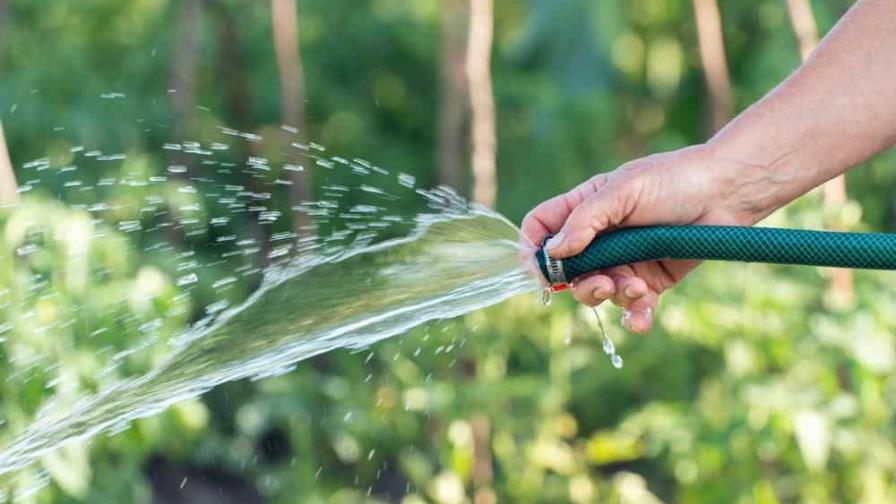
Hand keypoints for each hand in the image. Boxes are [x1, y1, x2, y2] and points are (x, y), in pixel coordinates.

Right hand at [521, 144, 760, 332]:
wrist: (726, 193)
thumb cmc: (673, 180)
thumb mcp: (624, 191)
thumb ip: (586, 220)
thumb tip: (555, 252)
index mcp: (586, 208)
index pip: (542, 228)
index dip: (534, 249)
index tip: (541, 271)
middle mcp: (600, 238)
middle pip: (568, 272)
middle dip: (580, 285)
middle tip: (603, 284)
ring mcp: (625, 261)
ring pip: (599, 292)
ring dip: (614, 295)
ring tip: (639, 288)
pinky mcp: (652, 281)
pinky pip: (633, 308)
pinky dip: (634, 317)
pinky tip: (641, 320)